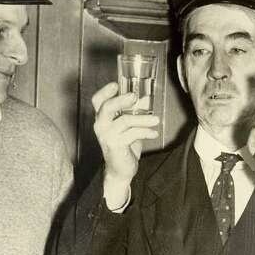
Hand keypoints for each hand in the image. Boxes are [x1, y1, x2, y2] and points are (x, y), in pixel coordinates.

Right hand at [90, 82, 158, 207]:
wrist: (121, 170)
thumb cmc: (124, 146)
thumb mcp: (130, 127)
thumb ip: (135, 112)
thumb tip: (146, 98)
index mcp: (102, 118)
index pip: (97, 101)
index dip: (105, 91)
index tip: (116, 84)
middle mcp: (101, 125)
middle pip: (107, 107)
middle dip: (122, 99)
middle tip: (135, 96)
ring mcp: (107, 136)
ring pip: (125, 120)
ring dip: (143, 119)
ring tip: (156, 120)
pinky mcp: (115, 146)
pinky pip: (132, 134)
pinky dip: (146, 132)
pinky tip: (154, 133)